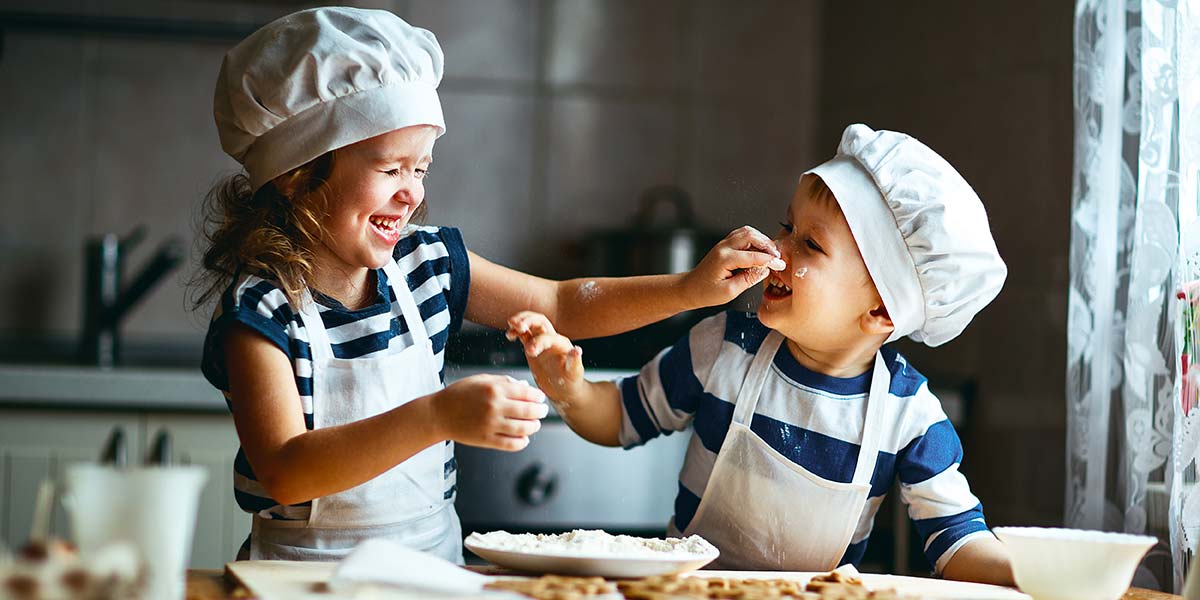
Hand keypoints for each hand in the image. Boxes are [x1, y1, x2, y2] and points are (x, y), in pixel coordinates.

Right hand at [431, 374, 547, 450]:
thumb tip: (524, 387)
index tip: (540, 398)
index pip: (526, 393)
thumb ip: (503, 382)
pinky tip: (524, 438)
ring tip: (535, 424)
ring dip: (534, 427)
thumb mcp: (481, 380)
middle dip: (540, 412)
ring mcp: (491, 425)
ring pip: (523, 429)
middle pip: (528, 411)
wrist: (438, 414)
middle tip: (543, 411)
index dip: (537, 397)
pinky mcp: (486, 440)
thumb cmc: (460, 394)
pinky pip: (511, 444)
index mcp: (494, 389)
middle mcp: (494, 407)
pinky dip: (522, 442)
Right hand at [506, 311, 585, 407]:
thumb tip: (577, 350)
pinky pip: (523, 334)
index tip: (529, 351)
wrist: (565, 388)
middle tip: (517, 326)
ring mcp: (542, 341)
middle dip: (528, 320)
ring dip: (521, 321)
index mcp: (561, 344)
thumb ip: (574, 361)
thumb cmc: (571, 381)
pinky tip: (509, 335)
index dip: (538, 341)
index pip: (548, 336)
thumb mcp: (574, 373)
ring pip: (530, 324)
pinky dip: (516, 331)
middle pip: (539, 320)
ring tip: (511, 324)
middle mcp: (552, 339)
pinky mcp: (533, 346)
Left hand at [682, 226, 785, 306]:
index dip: (770, 260)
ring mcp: (724, 244)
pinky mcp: (725, 245)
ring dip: (761, 240)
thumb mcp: (729, 292)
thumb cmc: (706, 292)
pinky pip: (742, 236)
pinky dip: (754, 240)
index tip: (781, 265)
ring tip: (771, 253)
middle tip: (777, 256)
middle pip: (751, 235)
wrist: (691, 288)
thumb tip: (764, 270)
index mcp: (724, 259)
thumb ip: (748, 279)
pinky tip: (760, 250)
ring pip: (747, 232)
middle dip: (767, 245)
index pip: (753, 256)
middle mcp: (724, 247)